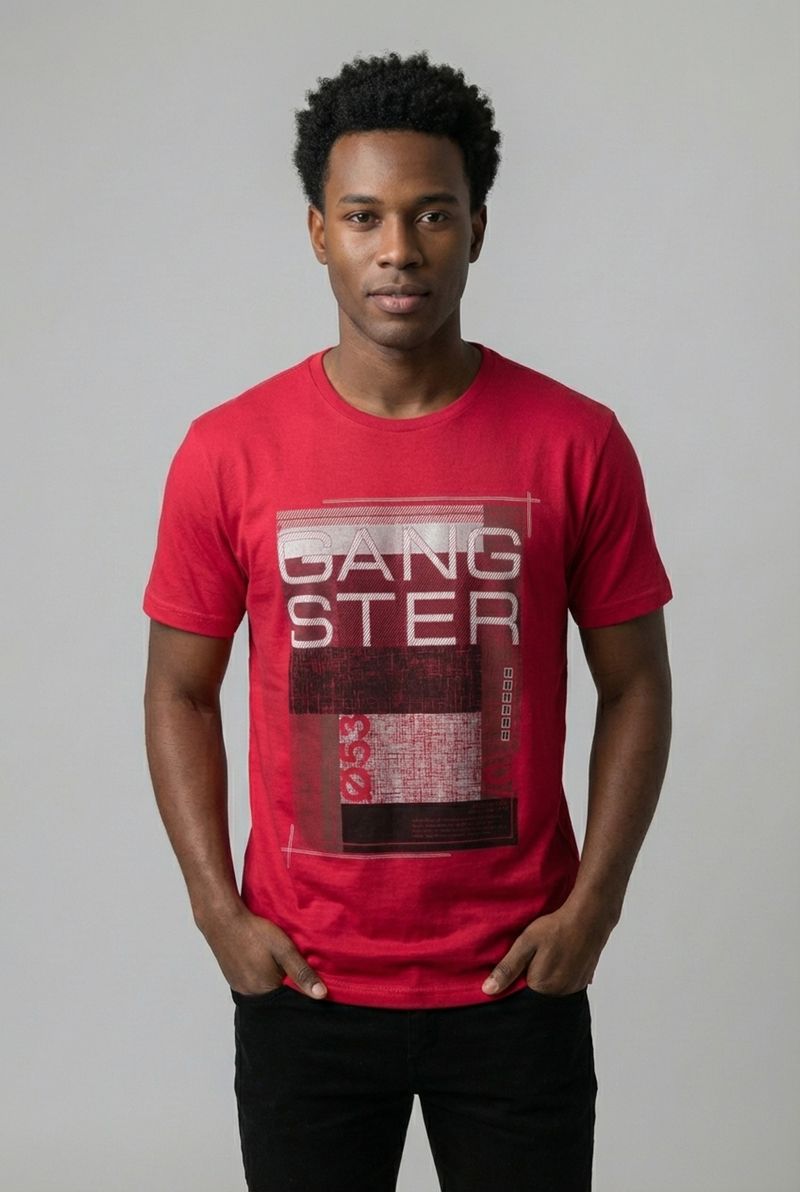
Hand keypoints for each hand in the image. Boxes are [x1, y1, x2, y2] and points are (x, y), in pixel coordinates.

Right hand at [201, 905, 327, 999]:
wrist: (222, 919)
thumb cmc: (254, 932)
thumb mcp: (283, 949)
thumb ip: (301, 972)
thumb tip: (321, 995)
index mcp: (264, 990)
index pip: (290, 997)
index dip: (300, 985)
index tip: (306, 972)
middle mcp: (250, 993)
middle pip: (276, 993)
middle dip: (286, 981)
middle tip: (291, 962)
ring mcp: (239, 986)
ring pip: (264, 987)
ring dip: (273, 977)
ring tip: (276, 960)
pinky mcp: (232, 978)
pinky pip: (252, 982)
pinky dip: (260, 974)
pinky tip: (261, 959)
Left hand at [481, 901, 614, 995]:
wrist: (588, 918)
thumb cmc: (555, 928)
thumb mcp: (525, 943)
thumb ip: (507, 968)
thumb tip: (487, 990)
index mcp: (541, 986)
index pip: (520, 992)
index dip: (516, 977)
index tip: (520, 961)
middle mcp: (559, 993)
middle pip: (537, 992)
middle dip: (532, 978)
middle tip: (535, 955)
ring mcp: (573, 988)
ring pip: (552, 989)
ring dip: (547, 977)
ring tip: (548, 955)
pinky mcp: (583, 982)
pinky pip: (566, 985)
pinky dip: (560, 975)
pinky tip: (560, 958)